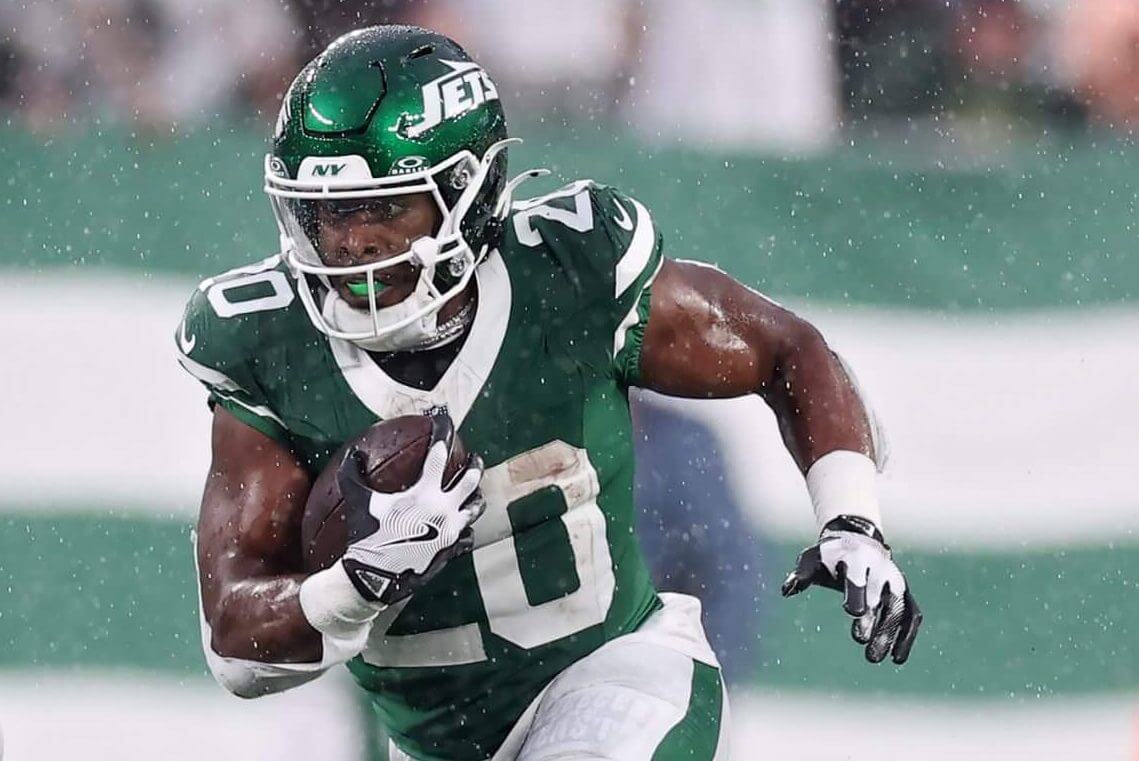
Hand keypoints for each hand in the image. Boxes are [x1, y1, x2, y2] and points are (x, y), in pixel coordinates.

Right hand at [335, 414, 484, 605]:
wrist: (374, 577)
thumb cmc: (366, 536)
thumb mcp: (358, 501)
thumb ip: (354, 473)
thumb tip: (354, 451)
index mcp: (424, 493)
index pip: (439, 453)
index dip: (443, 431)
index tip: (444, 418)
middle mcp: (444, 509)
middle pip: (470, 479)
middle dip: (474, 464)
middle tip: (474, 457)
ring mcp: (451, 530)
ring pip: (475, 508)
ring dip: (476, 497)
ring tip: (475, 493)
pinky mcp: (452, 549)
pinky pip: (468, 536)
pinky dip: (466, 529)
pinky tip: (463, 526)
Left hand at [781, 515, 921, 663]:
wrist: (856, 540)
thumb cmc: (829, 557)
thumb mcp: (812, 559)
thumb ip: (801, 575)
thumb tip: (786, 590)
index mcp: (857, 557)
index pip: (859, 575)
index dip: (857, 592)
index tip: (852, 612)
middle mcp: (881, 568)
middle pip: (880, 594)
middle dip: (873, 618)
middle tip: (860, 641)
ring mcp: (896, 581)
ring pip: (899, 607)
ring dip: (889, 632)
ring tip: (873, 658)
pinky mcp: (906, 593)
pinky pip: (912, 615)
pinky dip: (907, 636)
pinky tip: (897, 658)